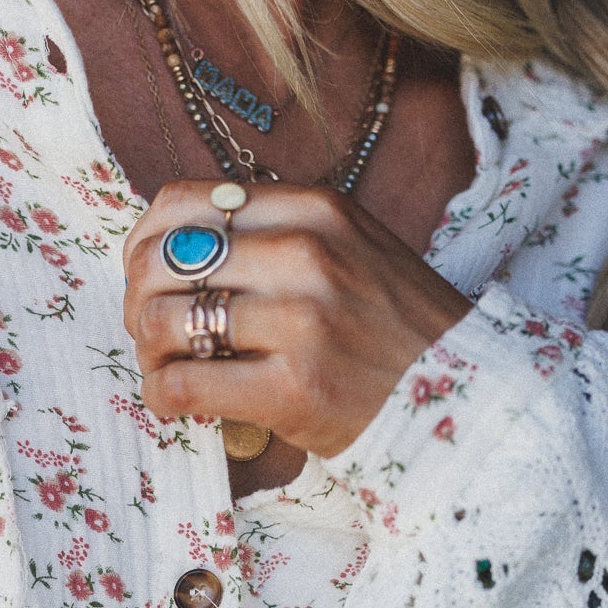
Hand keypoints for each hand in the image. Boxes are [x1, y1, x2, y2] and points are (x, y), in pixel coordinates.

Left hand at [122, 182, 470, 458]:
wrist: (469, 395)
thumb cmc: (396, 329)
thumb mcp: (350, 248)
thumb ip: (275, 233)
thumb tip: (175, 244)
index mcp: (314, 209)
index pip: (182, 203)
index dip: (144, 243)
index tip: (149, 278)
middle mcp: (305, 254)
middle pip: (161, 260)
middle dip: (139, 300)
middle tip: (153, 333)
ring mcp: (300, 320)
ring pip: (163, 319)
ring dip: (148, 351)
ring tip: (169, 368)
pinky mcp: (292, 388)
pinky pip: (183, 384)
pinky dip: (161, 396)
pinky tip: (176, 404)